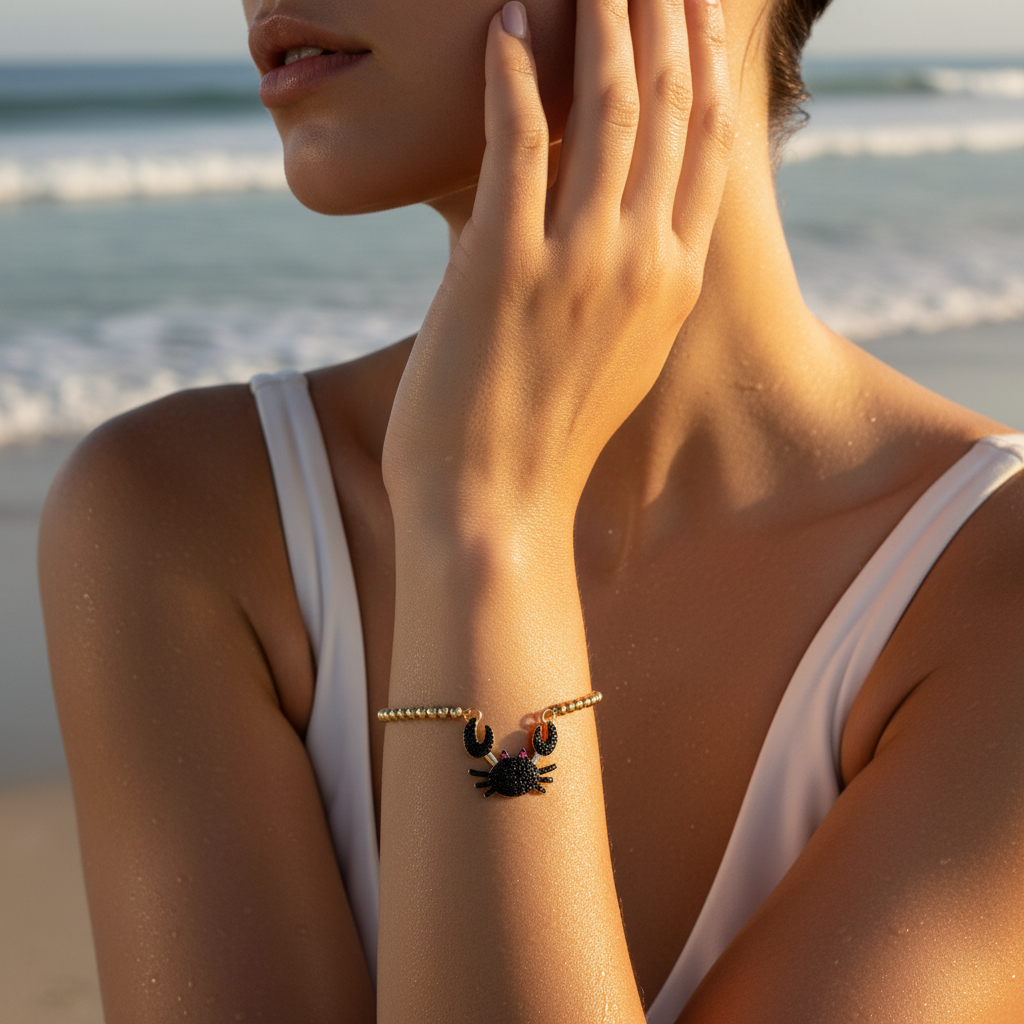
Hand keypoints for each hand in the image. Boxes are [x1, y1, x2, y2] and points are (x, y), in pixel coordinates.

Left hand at [383, 0, 732, 523]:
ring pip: (607, 109)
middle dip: (660, 16)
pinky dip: (515, 75)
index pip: (707, 143)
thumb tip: (596, 219)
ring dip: (598, 21)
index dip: (700, 60)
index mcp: (674, 282)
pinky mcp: (504, 268)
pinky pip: (518, 142)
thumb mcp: (610, 354)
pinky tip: (506, 26)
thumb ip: (621, 281)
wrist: (495, 510)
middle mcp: (643, 263)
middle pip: (670, 108)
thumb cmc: (540, 437)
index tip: (690, 4)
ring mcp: (579, 264)